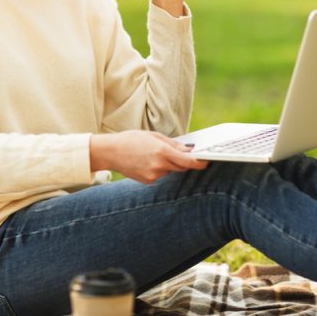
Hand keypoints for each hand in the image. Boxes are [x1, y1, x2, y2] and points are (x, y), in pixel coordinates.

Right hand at [90, 130, 207, 184]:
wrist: (110, 152)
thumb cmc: (131, 140)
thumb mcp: (153, 136)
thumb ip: (173, 144)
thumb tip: (189, 150)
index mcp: (162, 152)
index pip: (187, 161)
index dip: (199, 163)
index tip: (206, 162)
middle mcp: (159, 165)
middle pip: (181, 167)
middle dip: (184, 161)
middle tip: (184, 155)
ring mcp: (153, 175)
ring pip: (170, 171)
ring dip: (169, 164)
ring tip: (154, 154)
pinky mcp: (148, 181)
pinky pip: (160, 175)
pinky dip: (159, 169)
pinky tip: (147, 161)